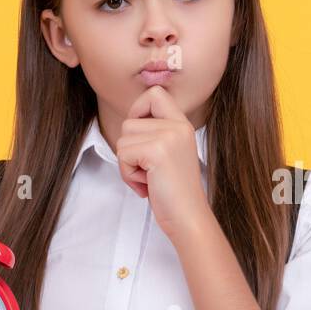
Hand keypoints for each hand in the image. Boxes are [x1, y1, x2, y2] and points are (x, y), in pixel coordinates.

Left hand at [116, 85, 210, 239]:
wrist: (188, 216)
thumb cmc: (173, 191)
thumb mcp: (168, 152)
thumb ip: (155, 133)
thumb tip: (130, 119)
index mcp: (182, 124)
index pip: (154, 93)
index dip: (138, 110)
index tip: (142, 137)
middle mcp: (178, 126)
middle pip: (129, 121)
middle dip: (130, 149)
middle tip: (148, 169)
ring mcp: (169, 136)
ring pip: (123, 139)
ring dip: (128, 164)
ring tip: (149, 178)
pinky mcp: (157, 151)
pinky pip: (123, 154)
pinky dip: (128, 174)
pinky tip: (147, 184)